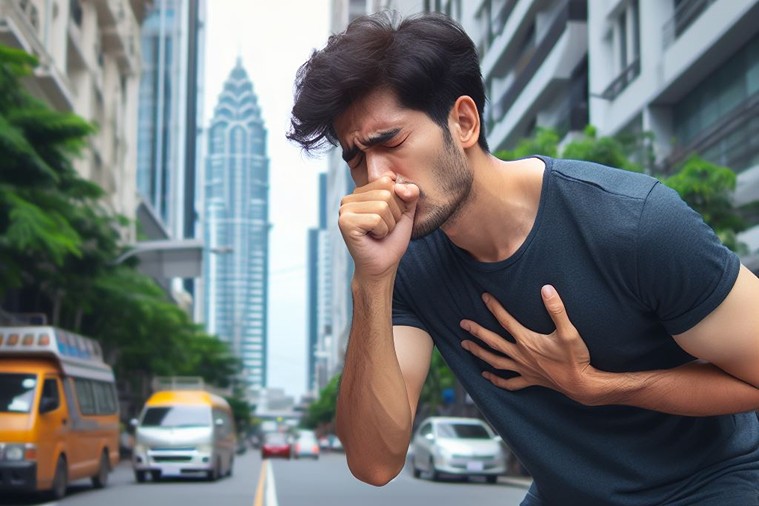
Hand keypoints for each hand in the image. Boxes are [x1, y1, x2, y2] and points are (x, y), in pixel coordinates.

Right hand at [338, 176, 418, 279]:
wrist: (382, 266)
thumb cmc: (392, 240)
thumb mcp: (406, 213)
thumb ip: (410, 194)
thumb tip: (400, 186)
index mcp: (361, 192)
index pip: (387, 182)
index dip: (398, 203)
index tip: (389, 218)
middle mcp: (349, 198)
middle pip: (386, 193)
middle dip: (394, 215)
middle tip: (383, 229)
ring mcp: (344, 210)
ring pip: (382, 206)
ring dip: (388, 225)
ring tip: (378, 234)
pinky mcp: (345, 222)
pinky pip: (376, 219)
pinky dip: (381, 232)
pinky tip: (372, 238)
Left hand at [460, 285, 595, 402]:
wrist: (581, 384)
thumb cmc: (575, 357)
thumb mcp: (568, 331)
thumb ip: (556, 309)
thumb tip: (547, 289)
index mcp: (527, 341)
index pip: (505, 321)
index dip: (494, 307)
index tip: (483, 296)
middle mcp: (520, 355)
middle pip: (493, 342)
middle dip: (476, 331)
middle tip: (462, 324)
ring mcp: (522, 369)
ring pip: (495, 361)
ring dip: (479, 353)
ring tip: (465, 346)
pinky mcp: (529, 380)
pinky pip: (508, 382)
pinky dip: (496, 380)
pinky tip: (486, 376)